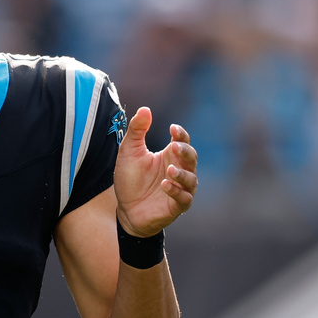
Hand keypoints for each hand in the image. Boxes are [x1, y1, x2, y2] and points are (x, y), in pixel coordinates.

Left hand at [114, 107, 197, 236]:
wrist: (125, 209)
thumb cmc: (130, 179)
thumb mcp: (128, 151)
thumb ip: (136, 130)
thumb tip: (145, 109)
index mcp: (169, 155)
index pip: (182, 141)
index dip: (181, 134)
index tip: (172, 128)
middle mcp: (178, 170)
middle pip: (192, 157)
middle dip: (185, 151)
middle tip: (174, 146)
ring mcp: (180, 188)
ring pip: (191, 179)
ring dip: (182, 174)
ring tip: (169, 170)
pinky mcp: (176, 206)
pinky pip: (184, 198)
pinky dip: (177, 192)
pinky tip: (165, 185)